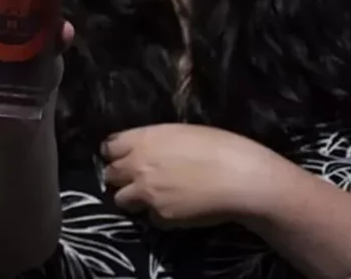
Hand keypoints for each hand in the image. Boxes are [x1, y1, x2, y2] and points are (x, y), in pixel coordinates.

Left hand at [101, 124, 282, 227]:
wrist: (240, 178)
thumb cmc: (220, 147)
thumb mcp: (180, 133)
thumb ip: (155, 142)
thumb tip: (146, 150)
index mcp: (143, 139)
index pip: (109, 147)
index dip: (114, 153)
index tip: (120, 158)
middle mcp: (137, 165)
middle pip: (110, 174)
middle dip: (118, 177)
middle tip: (133, 180)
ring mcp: (146, 192)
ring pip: (120, 199)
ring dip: (131, 199)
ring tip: (149, 198)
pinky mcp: (160, 215)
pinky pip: (150, 218)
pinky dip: (159, 216)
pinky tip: (176, 210)